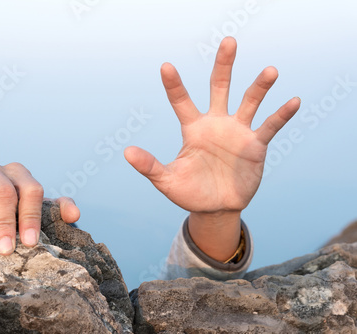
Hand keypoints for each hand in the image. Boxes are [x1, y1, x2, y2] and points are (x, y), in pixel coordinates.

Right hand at [0, 160, 79, 254]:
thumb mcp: (39, 207)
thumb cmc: (16, 207)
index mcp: (20, 173)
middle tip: (6, 250)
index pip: (31, 190)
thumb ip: (58, 208)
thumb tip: (74, 214)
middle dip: (5, 222)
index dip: (31, 217)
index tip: (30, 243)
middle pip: (3, 191)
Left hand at [124, 37, 299, 260]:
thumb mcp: (167, 181)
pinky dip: (281, 115)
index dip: (174, 85)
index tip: (166, 66)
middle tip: (229, 41)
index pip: (182, 101)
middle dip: (224, 65)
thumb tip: (126, 152)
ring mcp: (238, 132)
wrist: (216, 208)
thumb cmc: (190, 192)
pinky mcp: (256, 145)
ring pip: (250, 102)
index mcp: (193, 129)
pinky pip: (270, 126)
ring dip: (260, 87)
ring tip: (270, 71)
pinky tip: (293, 101)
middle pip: (220, 87)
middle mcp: (216, 124)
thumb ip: (149, 166)